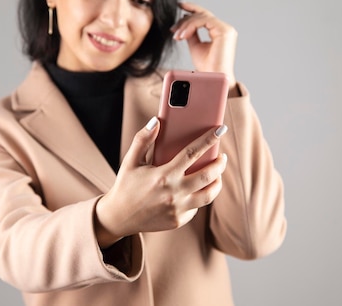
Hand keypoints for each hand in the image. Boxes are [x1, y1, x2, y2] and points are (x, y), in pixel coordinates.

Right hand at [94, 117, 227, 247]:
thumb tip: (155, 121)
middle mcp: (173, 194)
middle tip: (222, 156)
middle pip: (207, 176)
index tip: (219, 130)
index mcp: (163, 176)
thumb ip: (142, 140)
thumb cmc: (126, 185)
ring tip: (217, 173)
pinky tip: (197, 188)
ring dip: (217, 182)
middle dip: (219, 163)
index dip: (208, 140)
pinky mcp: (178, 221)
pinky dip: (199, 195)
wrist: (119, 218)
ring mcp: (177, 209)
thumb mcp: (131, 161)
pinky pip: (196, 207)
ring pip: (208, 195)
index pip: (191, 153)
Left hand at [171, 1, 237, 90]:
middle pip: (202, 14)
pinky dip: (190, 26)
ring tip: (177, 36)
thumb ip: (191, 34)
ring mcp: (226, 29)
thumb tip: (184, 24)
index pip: (205, 16)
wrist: (212, 79)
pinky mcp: (225, 31)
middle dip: (185, 18)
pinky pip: (204, 21)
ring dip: (185, 25)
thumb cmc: (206, 67)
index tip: (179, 5)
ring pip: (201, 17)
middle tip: (173, 28)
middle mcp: (225, 28)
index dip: (192, 8)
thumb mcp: (195, 46)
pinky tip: (183, 35)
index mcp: (220, 31)